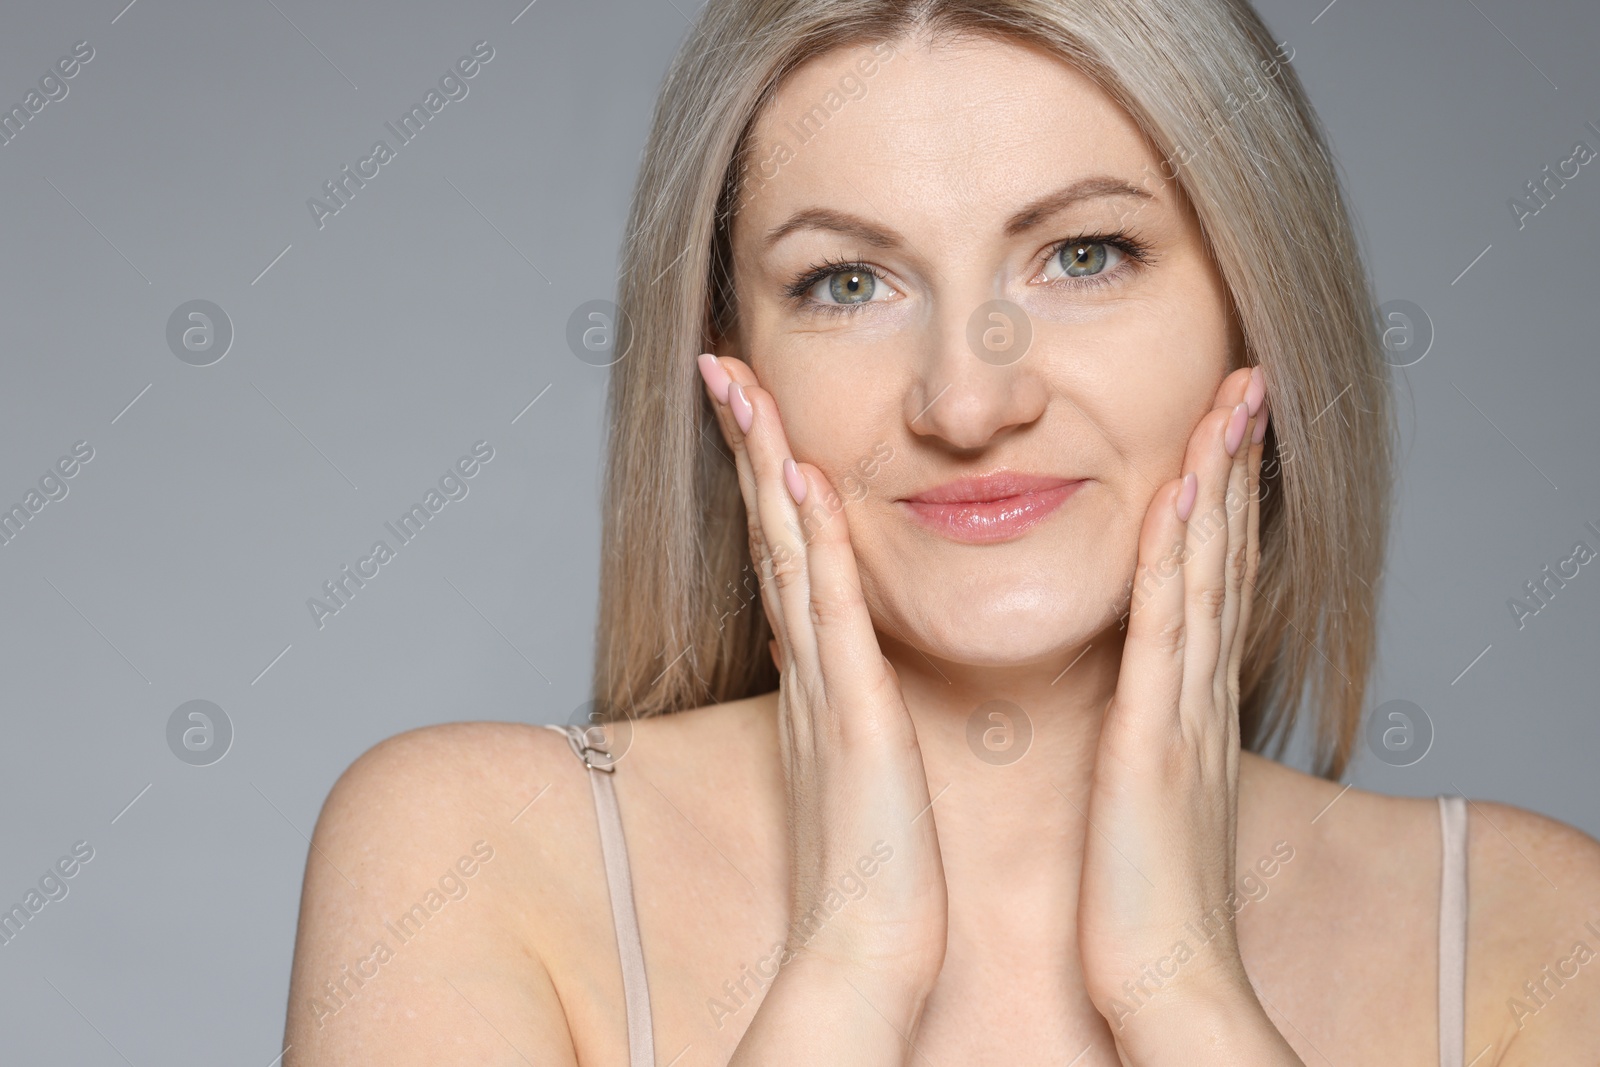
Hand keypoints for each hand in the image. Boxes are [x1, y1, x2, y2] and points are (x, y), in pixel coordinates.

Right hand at [695, 353, 948, 1053]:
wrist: (873, 940)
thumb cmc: (877, 855)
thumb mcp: (858, 751)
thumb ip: (845, 693)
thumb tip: (834, 653)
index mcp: (818, 669)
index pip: (786, 549)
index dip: (762, 473)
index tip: (752, 404)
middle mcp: (807, 663)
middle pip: (769, 531)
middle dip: (744, 442)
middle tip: (722, 364)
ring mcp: (822, 683)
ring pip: (787, 550)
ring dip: (763, 465)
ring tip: (742, 386)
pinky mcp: (851, 712)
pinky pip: (828, 611)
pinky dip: (812, 542)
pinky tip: (802, 481)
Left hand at [1076, 366, 1298, 1061]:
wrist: (1164, 972)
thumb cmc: (1144, 891)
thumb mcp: (1150, 788)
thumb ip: (1150, 729)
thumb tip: (1143, 696)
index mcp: (1188, 703)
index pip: (1207, 580)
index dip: (1220, 501)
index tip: (1220, 430)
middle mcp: (1197, 693)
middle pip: (1220, 559)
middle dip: (1233, 466)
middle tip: (1244, 384)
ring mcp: (1184, 712)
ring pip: (1204, 576)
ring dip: (1217, 485)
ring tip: (1227, 404)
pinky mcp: (1155, 741)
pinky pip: (1166, 633)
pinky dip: (1177, 559)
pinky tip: (1180, 496)